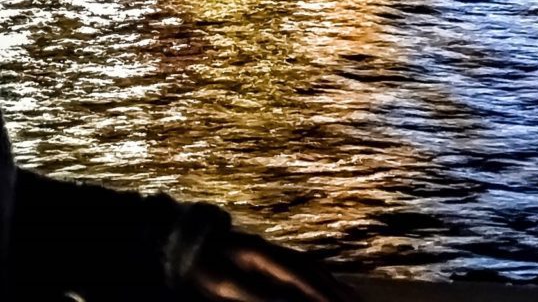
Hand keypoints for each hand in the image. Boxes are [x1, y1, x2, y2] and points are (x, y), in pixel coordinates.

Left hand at [189, 225, 359, 301]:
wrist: (183, 242)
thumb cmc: (202, 266)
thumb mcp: (226, 285)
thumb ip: (259, 296)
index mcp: (261, 253)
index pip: (299, 276)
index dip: (320, 292)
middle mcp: (271, 249)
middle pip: (311, 270)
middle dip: (335, 289)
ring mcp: (270, 250)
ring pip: (310, 267)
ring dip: (333, 283)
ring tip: (354, 298)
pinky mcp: (268, 255)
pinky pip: (302, 266)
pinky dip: (321, 277)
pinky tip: (330, 286)